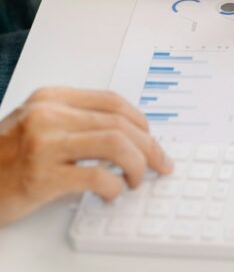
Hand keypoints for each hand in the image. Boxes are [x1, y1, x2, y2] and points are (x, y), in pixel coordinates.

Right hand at [0, 88, 171, 225]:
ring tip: (137, 179)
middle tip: (160, 162)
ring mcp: (45, 145)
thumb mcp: (35, 124)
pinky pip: (95, 176)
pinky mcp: (42, 177)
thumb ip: (73, 120)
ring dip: (137, 164)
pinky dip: (114, 186)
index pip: (111, 101)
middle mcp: (49, 115)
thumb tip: (124, 134)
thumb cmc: (2, 157)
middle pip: (119, 122)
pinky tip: (113, 193)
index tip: (151, 138)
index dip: (140, 120)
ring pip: (114, 144)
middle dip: (149, 145)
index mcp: (52, 97)